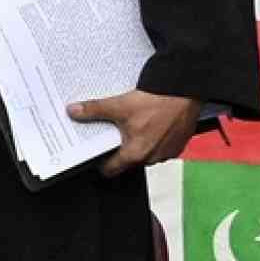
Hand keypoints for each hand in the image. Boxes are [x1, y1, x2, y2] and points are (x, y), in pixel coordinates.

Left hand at [67, 90, 202, 177]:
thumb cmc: (158, 102)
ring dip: (139, 143)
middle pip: (128, 160)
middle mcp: (153, 157)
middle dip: (120, 149)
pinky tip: (151, 124)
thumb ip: (94, 110)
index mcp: (136, 154)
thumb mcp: (119, 105)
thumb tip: (74, 111)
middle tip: (113, 134)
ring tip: (132, 126)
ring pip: (146, 152)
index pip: (112, 169)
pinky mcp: (179, 143)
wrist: (185, 91)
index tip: (94, 157)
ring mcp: (168, 152)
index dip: (101, 163)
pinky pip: (161, 145)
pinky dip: (155, 138)